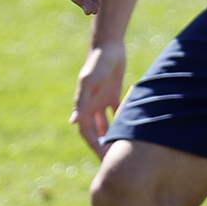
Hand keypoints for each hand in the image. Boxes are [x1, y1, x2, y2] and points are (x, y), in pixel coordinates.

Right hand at [70, 42, 125, 157]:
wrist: (108, 46)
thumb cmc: (97, 63)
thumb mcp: (90, 81)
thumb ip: (82, 101)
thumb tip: (73, 122)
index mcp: (84, 105)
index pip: (87, 132)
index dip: (94, 146)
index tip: (103, 159)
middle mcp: (91, 105)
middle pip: (96, 131)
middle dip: (102, 145)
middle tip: (114, 160)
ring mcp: (102, 100)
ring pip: (106, 123)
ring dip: (111, 135)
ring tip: (121, 149)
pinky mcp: (112, 93)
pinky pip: (117, 111)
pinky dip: (122, 120)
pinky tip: (133, 130)